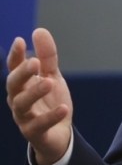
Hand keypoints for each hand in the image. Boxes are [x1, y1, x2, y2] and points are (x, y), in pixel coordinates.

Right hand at [6, 28, 72, 164]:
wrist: (59, 133)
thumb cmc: (50, 101)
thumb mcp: (52, 75)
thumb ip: (47, 56)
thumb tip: (39, 30)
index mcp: (22, 84)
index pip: (14, 67)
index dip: (15, 55)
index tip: (20, 41)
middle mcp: (18, 99)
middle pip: (14, 85)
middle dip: (22, 73)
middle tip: (34, 62)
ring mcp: (24, 117)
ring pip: (22, 104)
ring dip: (34, 92)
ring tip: (50, 82)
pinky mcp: (34, 133)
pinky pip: (39, 125)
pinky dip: (51, 117)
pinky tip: (64, 109)